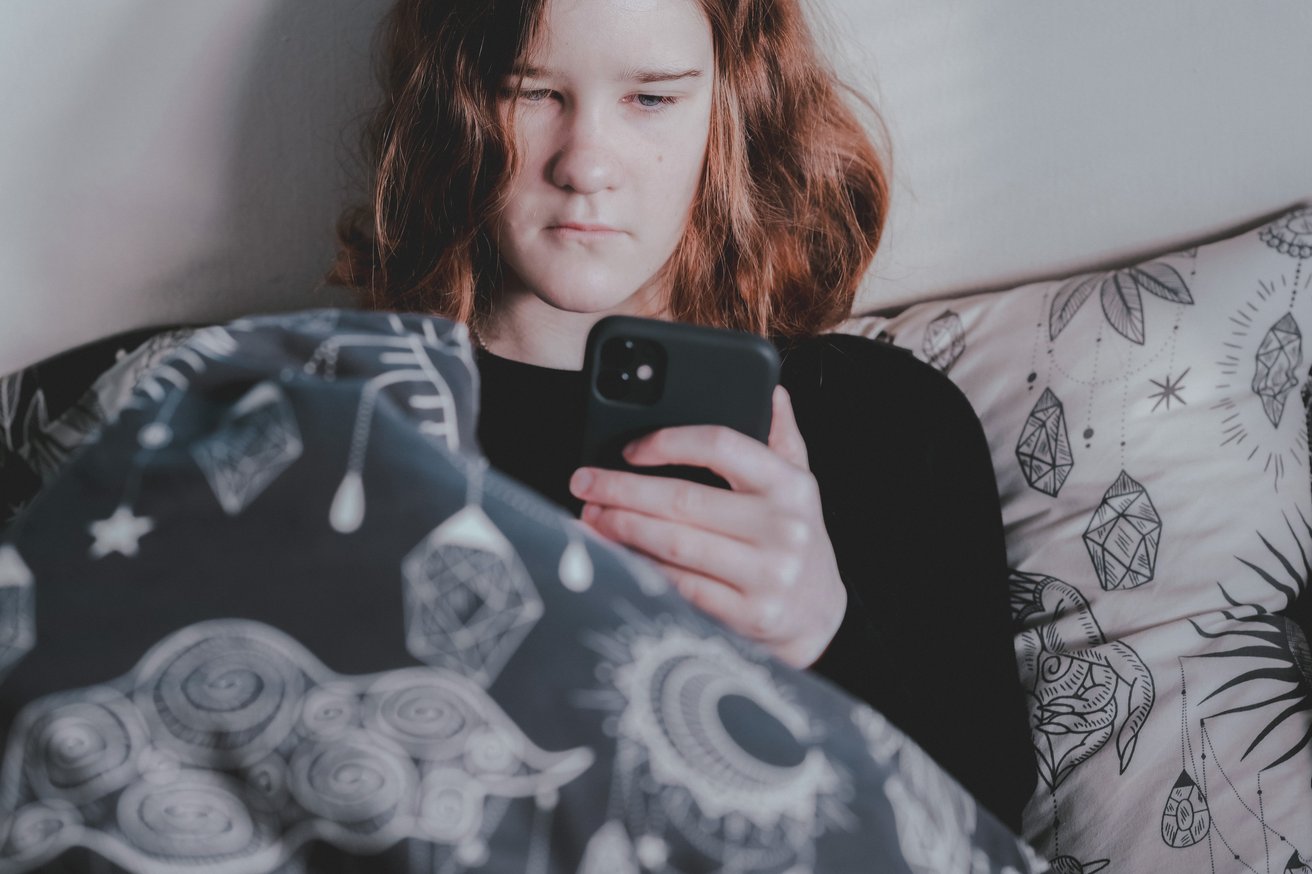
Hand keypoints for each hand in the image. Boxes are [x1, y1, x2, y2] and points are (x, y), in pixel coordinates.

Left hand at [569, 386, 846, 667]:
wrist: (821, 615)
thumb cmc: (796, 539)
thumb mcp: (800, 485)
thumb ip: (781, 437)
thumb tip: (771, 391)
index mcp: (791, 485)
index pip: (721, 446)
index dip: (667, 442)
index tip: (629, 449)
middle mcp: (782, 528)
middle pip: (684, 500)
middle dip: (622, 490)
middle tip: (585, 483)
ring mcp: (766, 575)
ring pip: (674, 545)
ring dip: (622, 529)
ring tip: (592, 515)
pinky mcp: (747, 616)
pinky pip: (678, 586)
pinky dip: (640, 567)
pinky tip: (615, 554)